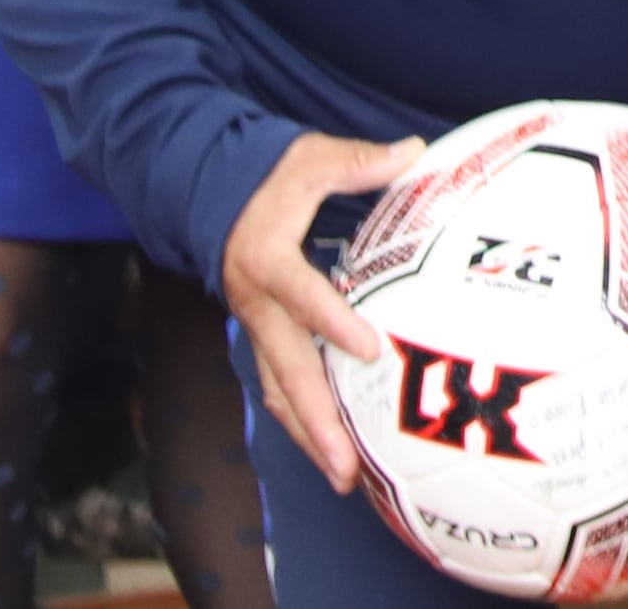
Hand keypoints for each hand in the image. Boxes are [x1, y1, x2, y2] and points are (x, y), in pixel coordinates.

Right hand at [220, 127, 427, 485]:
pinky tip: (328, 450)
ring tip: (342, 478)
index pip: (302, 295)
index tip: (368, 349)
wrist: (215, 195)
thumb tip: (412, 151)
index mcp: (267, 258)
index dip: (332, 323)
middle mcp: (257, 304)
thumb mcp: (309, 157)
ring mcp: (257, 327)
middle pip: (286, 371)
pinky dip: (301, 420)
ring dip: (308, 435)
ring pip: (280, 391)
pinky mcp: (264, 337)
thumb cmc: (270, 177)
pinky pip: (280, 386)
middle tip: (346, 465)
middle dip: (316, 421)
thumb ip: (356, 160)